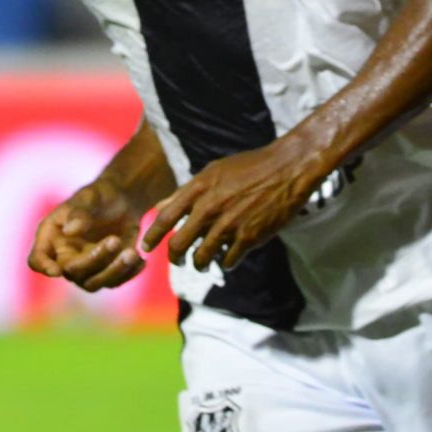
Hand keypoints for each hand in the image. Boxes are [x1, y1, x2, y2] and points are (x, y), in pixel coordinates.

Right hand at [28, 177, 152, 292]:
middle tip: (114, 240)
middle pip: (71, 272)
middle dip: (94, 260)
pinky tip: (141, 259)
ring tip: (132, 253)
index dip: (43, 267)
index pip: (37, 259)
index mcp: (51, 237)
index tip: (56, 271)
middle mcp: (64, 256)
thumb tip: (70, 231)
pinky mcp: (106, 272)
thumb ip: (80, 212)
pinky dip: (128, 273)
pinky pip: (114, 282)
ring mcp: (85, 267)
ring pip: (93, 283)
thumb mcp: (90, 197)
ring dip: (113, 271)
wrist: (122, 200)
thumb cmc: (99, 194)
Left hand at [141, 133, 331, 272]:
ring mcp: (228, 224)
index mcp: (198, 188)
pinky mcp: (248, 237)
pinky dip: (225, 263)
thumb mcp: (212, 172)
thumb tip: (161, 206)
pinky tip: (228, 258)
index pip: (165, 217)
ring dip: (199, 264)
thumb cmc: (248, 167)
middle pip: (179, 244)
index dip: (151, 236)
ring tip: (202, 263)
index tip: (145, 248)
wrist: (286, 169)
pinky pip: (227, 261)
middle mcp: (209, 207)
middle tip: (177, 260)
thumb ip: (186, 192)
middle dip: (174, 257)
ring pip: (201, 257)